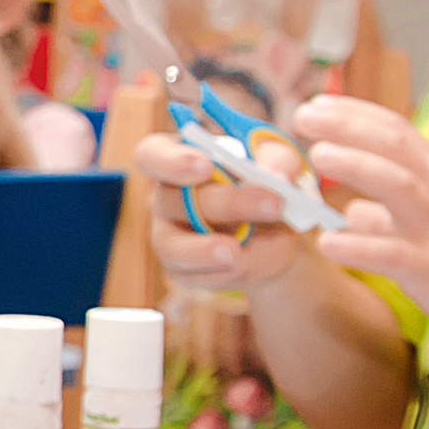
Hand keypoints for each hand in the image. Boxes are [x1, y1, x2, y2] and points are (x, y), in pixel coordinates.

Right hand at [135, 129, 310, 291]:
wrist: (275, 233)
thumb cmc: (264, 184)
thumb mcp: (278, 163)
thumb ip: (278, 160)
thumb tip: (276, 175)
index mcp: (178, 158)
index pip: (151, 154)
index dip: (171, 161)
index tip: (205, 166)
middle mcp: (165, 195)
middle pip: (172, 199)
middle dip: (225, 203)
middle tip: (272, 203)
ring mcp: (167, 234)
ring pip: (172, 245)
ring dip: (204, 249)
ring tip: (236, 253)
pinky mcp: (179, 268)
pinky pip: (190, 274)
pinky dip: (219, 272)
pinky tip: (242, 265)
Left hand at [292, 95, 428, 350]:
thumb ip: (389, 216)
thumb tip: (351, 213)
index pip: (397, 132)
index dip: (354, 114)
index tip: (315, 103)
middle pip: (395, 147)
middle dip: (349, 126)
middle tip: (303, 114)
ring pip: (399, 186)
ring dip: (357, 167)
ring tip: (317, 156)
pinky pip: (394, 255)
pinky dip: (360, 247)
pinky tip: (327, 243)